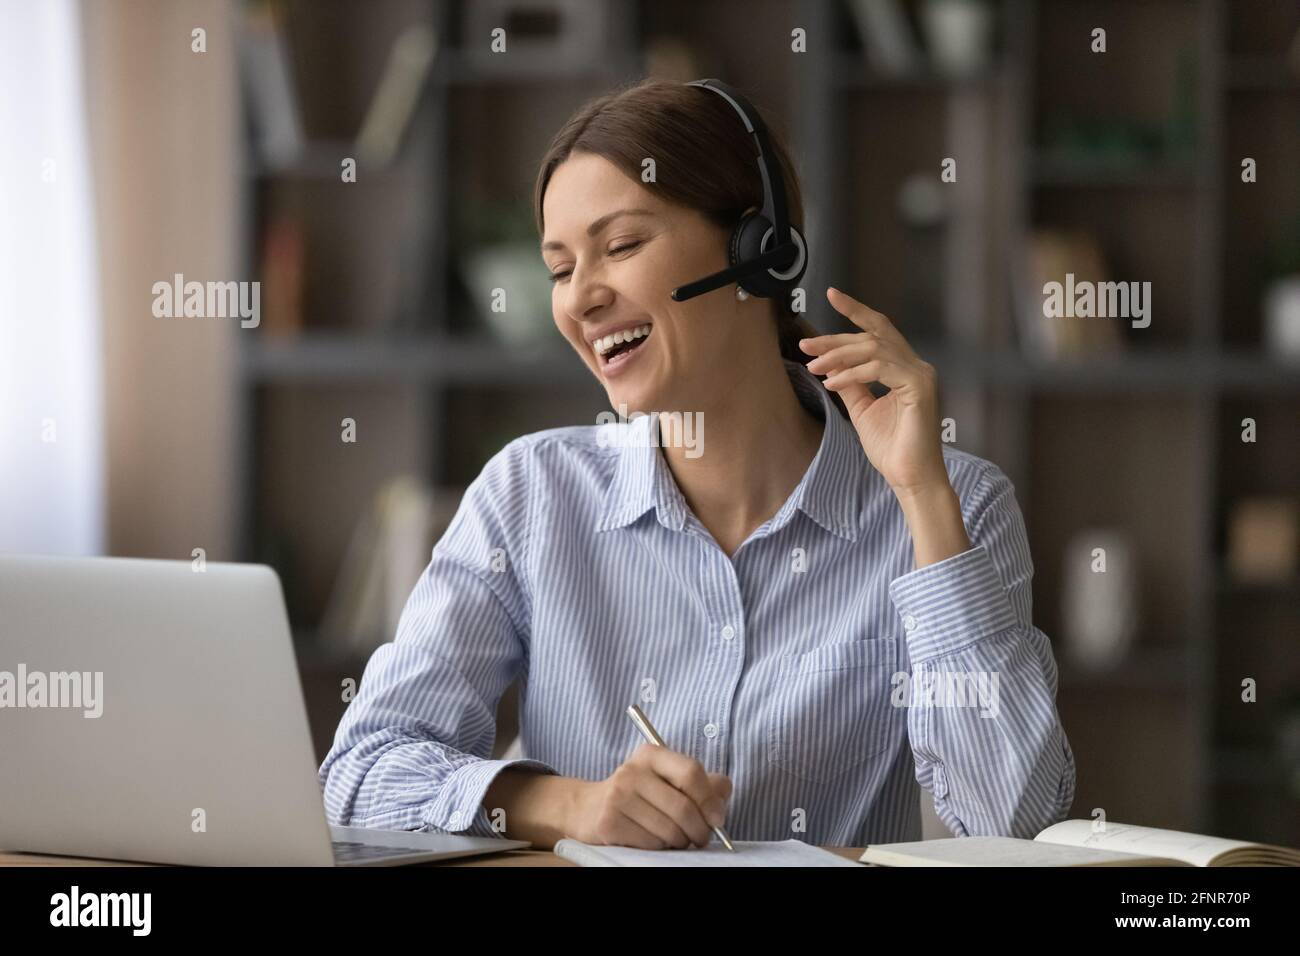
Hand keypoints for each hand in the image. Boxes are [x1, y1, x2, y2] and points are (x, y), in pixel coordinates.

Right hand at [566, 744, 731, 848]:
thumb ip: (702, 782)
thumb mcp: (667, 779)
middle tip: (701, 838)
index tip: (717, 818)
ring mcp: (618, 797)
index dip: (710, 799)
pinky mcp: (609, 822)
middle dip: (700, 829)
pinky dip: (660, 848)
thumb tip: (723, 793)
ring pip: (669, 830)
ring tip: (677, 838)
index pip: (691, 772)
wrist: (588, 808)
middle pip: (683, 807)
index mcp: (651, 754)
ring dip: (681, 841)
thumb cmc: (640, 795)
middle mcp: (632, 771)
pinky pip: (651, 843)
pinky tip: (654, 840)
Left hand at [800, 287, 947, 496]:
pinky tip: (833, 383)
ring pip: (874, 348)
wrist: (908, 476)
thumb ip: (851, 383)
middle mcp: (916, 366)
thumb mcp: (862, 408)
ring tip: (815, 367)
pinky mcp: (919, 386)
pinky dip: (852, 373)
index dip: (856, 311)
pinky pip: (879, 368)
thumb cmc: (891, 447)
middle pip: (872, 336)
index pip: (879, 330)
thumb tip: (831, 365)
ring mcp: (921, 374)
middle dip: (835, 338)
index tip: (831, 294)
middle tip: (807, 345)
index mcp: (904, 368)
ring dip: (839, 356)